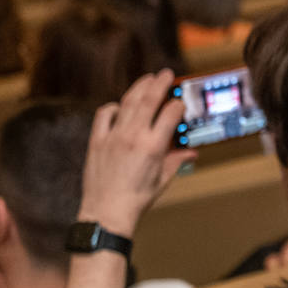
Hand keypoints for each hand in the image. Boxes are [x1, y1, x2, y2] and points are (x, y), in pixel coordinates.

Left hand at [78, 71, 195, 236]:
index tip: (180, 102)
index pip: (170, 113)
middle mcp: (133, 136)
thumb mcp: (163, 180)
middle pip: (149, 99)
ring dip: (139, 87)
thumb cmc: (136, 199)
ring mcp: (113, 136)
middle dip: (160, 83)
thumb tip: (191, 153)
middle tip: (166, 74)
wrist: (106, 213)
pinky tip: (120, 105)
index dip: (178, 104)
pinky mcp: (97, 140)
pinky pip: (104, 114)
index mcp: (153, 146)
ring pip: (128, 102)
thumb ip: (177, 161)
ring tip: (148, 79)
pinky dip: (113, 106)